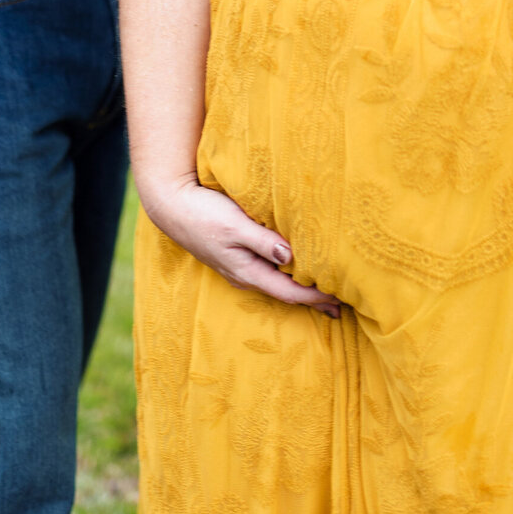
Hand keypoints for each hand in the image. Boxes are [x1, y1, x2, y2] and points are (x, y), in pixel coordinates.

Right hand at [143, 177, 340, 317]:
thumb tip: (291, 256)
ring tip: (324, 291)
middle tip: (341, 307)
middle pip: (285, 293)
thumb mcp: (236, 225)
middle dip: (312, 300)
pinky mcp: (234, 255)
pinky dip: (286, 274)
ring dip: (300, 288)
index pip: (290, 292)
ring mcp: (238, 266)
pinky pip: (267, 271)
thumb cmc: (204, 214)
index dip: (316, 298)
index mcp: (247, 271)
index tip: (340, 299)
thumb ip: (264, 241)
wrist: (171, 206)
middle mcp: (244, 275)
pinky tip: (294, 268)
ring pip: (276, 283)